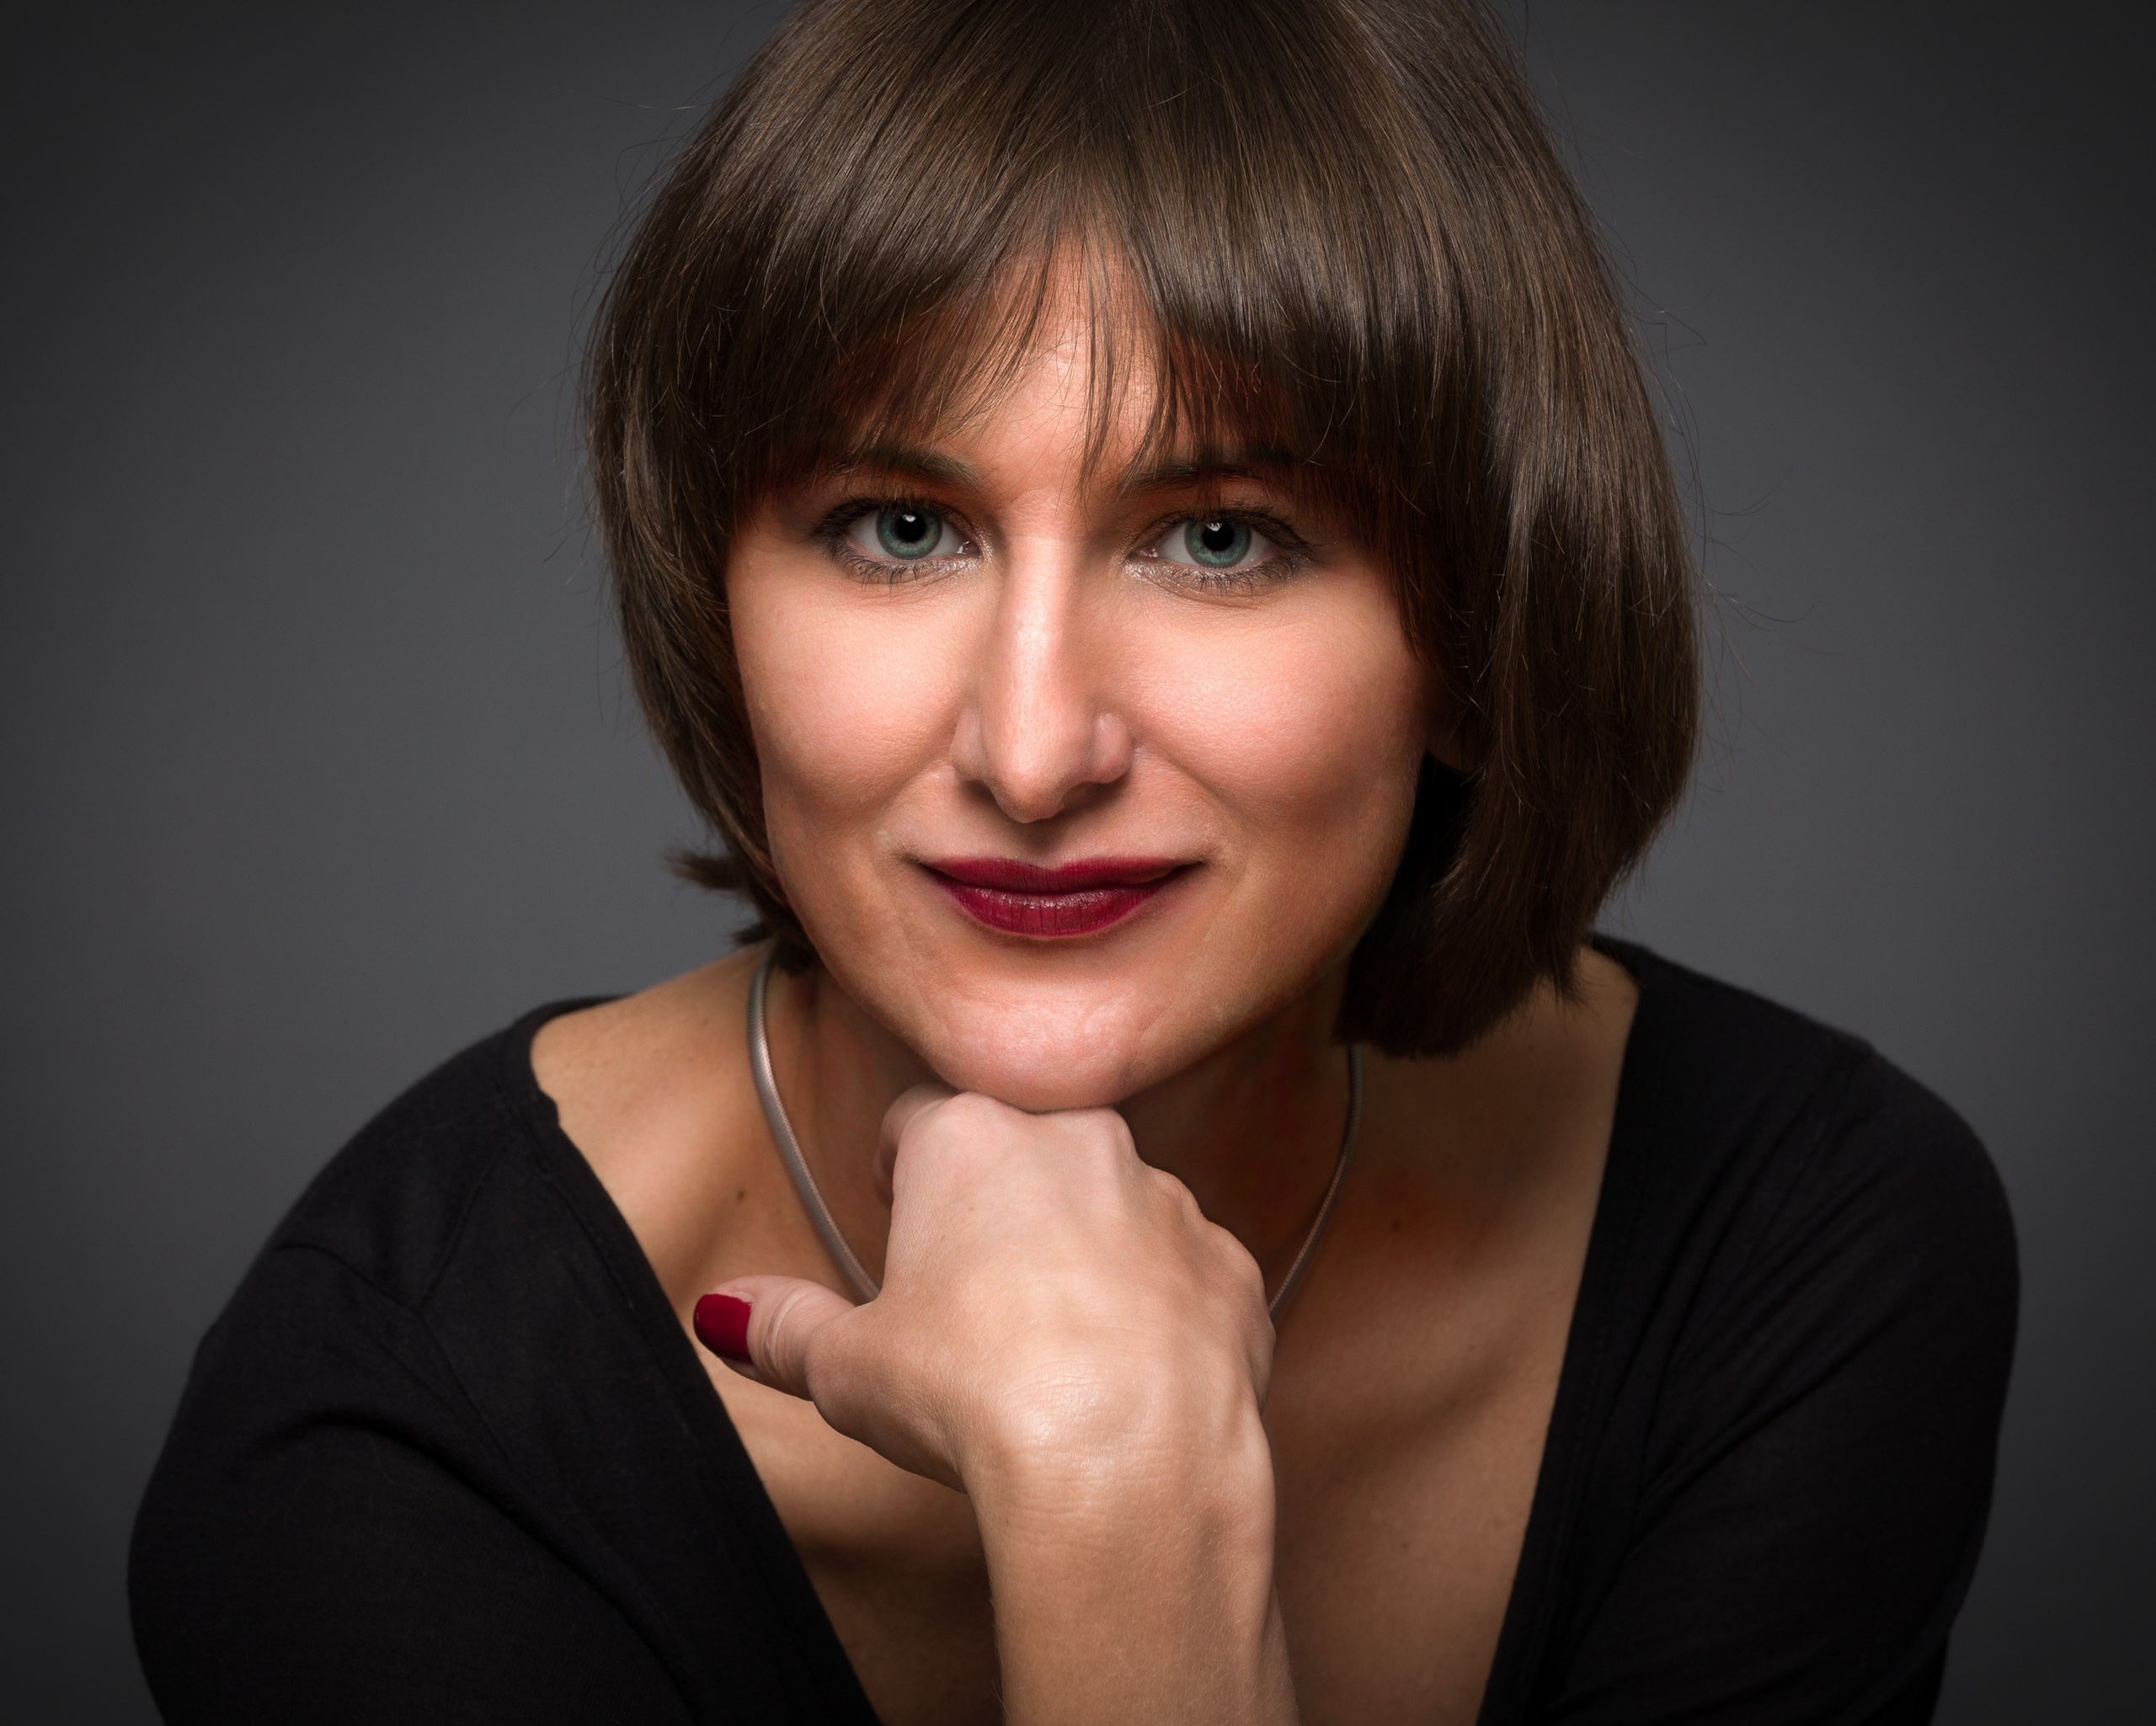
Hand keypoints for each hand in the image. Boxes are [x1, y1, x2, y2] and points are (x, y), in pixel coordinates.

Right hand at [697, 1086, 1275, 1498]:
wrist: (1124, 1461)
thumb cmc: (974, 1396)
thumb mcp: (843, 1368)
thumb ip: (780, 1327)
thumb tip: (725, 1311)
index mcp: (970, 1138)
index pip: (916, 1122)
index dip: (900, 1169)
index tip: (898, 1216)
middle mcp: (1077, 1139)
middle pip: (1023, 1155)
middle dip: (998, 1210)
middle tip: (971, 1300)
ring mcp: (1165, 1198)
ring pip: (1112, 1208)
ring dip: (1085, 1256)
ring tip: (1056, 1350)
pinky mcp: (1230, 1264)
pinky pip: (1183, 1273)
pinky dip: (1158, 1312)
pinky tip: (1128, 1380)